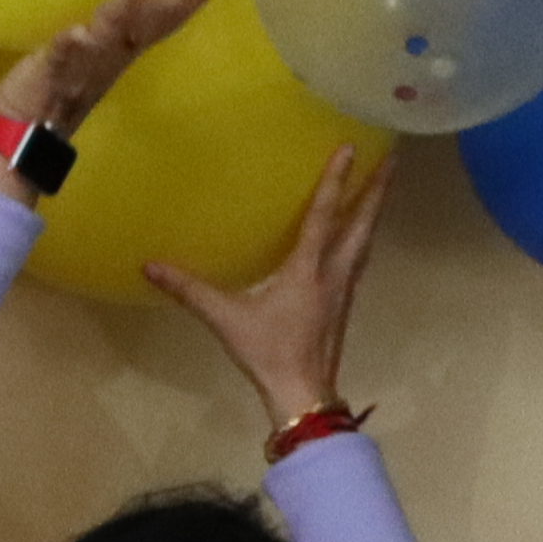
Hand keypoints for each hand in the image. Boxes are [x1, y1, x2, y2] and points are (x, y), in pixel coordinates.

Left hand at [0, 0, 226, 152]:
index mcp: (121, 47)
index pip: (162, 16)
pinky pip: (62, 60)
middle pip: (148, 25)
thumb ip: (110, 20)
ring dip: (127, 15)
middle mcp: (110, 57)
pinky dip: (70, 47)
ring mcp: (83, 68)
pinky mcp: (51, 77)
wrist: (21, 133)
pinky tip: (77, 34)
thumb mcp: (87, 47)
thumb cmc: (55, 84)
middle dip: (178, 0)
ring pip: (111, 38)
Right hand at [146, 137, 394, 423]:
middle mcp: (334, 272)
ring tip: (382, 188)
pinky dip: (363, 239)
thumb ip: (190, 291)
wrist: (303, 394)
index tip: (351, 147)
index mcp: (308, 269)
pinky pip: (359, 260)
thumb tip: (149, 266)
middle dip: (377, 190)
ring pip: (366, 241)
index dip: (336, 180)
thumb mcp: (226, 319)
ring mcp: (344, 289)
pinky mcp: (345, 304)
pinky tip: (358, 238)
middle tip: (394, 159)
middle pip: (363, 223)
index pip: (324, 215)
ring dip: (375, 213)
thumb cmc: (268, 353)